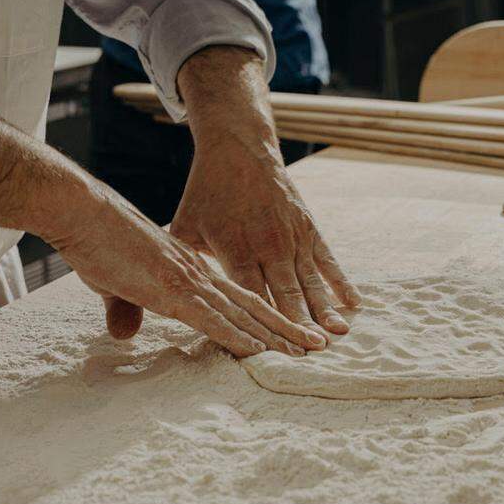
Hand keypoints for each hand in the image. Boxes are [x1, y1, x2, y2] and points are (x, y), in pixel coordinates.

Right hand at [45, 184, 325, 356]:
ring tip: (304, 352)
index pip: (239, 296)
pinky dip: (236, 336)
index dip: (267, 315)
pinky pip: (211, 318)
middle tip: (317, 345)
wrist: (84, 213)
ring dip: (274, 335)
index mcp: (192, 269)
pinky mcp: (171, 289)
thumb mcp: (116, 281)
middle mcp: (199, 274)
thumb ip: (127, 307)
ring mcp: (188, 281)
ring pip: (242, 314)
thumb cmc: (98, 242)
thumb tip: (123, 335)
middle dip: (286, 328)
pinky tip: (257, 351)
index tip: (292, 330)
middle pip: (253, 305)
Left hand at [172, 46, 360, 339]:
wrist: (239, 148)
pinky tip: (353, 303)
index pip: (248, 297)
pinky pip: (327, 260)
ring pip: (310, 281)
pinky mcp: (307, 227)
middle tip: (313, 355)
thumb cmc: (205, 193)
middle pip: (285, 294)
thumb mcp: (183, 226)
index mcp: (233, 251)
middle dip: (298, 326)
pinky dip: (340, 282)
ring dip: (324, 309)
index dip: (259, 326)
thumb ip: (178, 263)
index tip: (269, 354)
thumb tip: (149, 293)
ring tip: (337, 335)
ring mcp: (290, 237)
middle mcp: (266, 246)